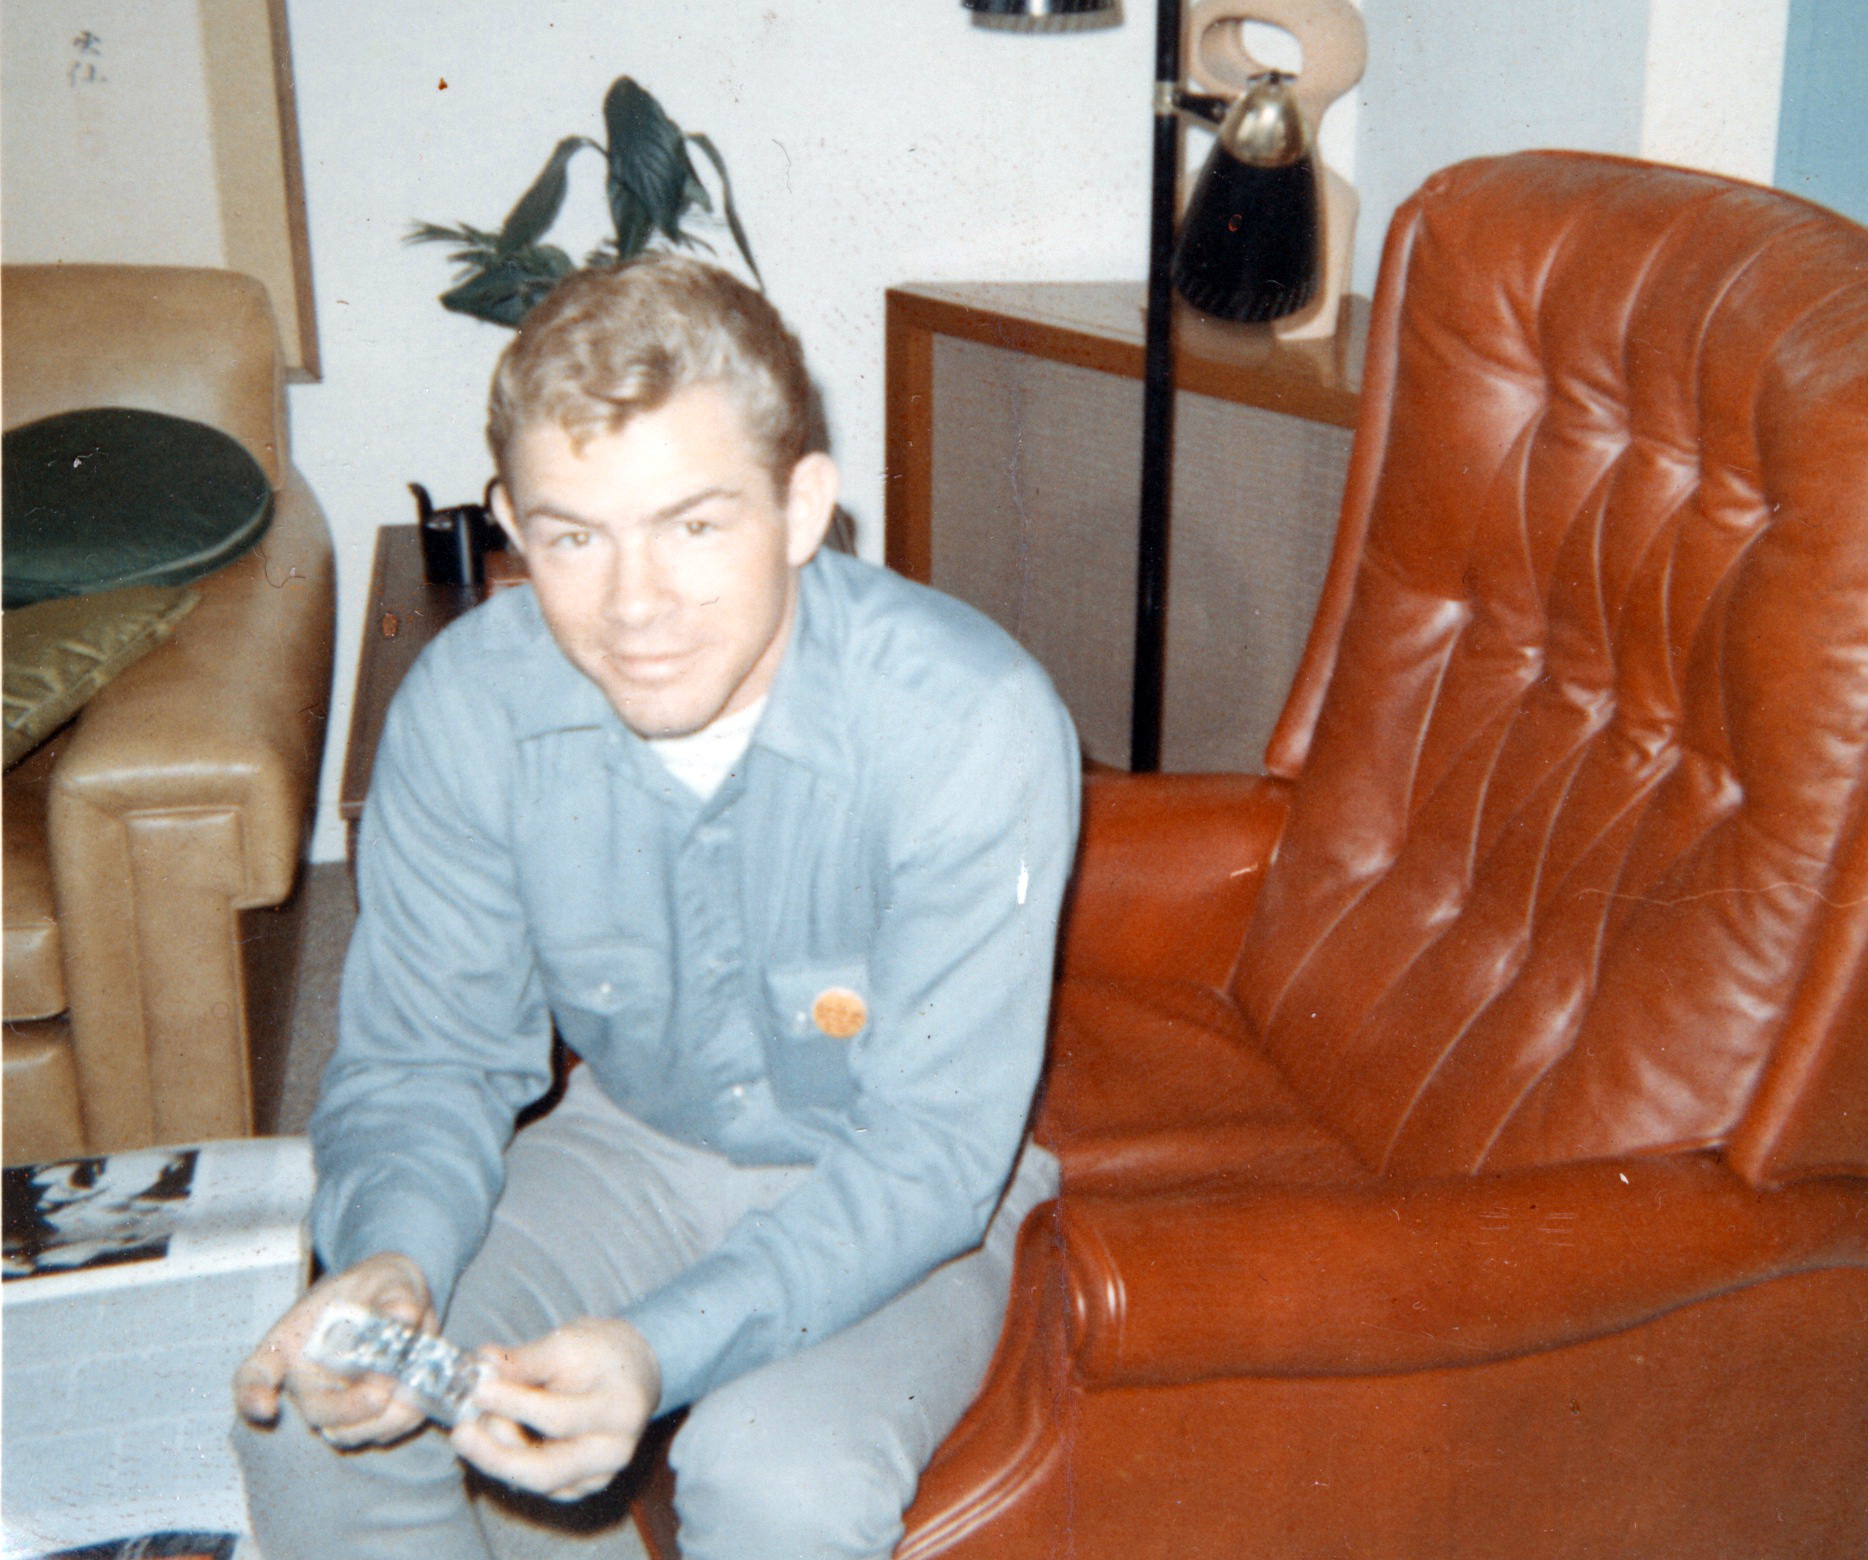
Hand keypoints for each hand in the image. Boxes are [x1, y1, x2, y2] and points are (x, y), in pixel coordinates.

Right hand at [233, 1251, 435, 1447]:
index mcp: (293, 1343)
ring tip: (408, 1396)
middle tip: (380, 1391)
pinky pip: (380, 1431)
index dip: (252, 1394)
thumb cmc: (378, 1286)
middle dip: (348, 1408)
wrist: (401, 1300)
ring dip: (379, 1421)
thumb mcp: (385, 1277)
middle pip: (315, 1410)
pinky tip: (417, 1399)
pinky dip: (401, 1420)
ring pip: (346, 1432)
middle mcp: (309, 1379)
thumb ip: (393, 1293)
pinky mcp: (370, 1413)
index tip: (264, 1405)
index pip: (254, 1374)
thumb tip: (403, 1313)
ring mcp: (338, 1400)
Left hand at [451, 1318, 660, 1501]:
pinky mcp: (582, 1486)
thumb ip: (525, 1359)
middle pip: (545, 1471)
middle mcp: (614, 1453)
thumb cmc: (602, 1352)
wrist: (634, 1372)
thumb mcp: (568, 1341)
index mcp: (619, 1410)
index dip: (514, 1405)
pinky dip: (511, 1462)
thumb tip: (482, 1363)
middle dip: (495, 1454)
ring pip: (536, 1482)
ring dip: (498, 1454)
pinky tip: (496, 1436)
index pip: (558, 1418)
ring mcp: (598, 1476)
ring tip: (478, 1422)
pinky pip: (538, 1484)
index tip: (479, 1388)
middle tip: (461, 1433)